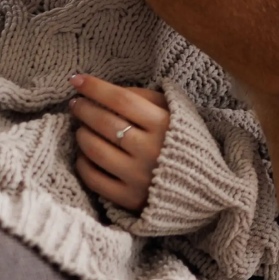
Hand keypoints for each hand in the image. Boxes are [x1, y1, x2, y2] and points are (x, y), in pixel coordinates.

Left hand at [68, 73, 170, 211]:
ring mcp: (139, 177)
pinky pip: (95, 179)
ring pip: (95, 150)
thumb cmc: (182, 140)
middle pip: (105, 123)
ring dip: (82, 135)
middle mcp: (150, 150)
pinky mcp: (130, 199)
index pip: (121, 99)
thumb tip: (106, 91)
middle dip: (83, 109)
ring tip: (81, 128)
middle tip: (75, 103)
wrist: (203, 185)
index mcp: (163, 124)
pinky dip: (83, 164)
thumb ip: (144, 96)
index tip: (77, 80)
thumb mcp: (173, 111)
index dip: (95, 87)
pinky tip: (84, 154)